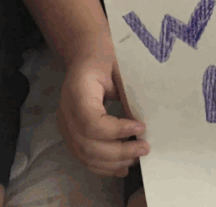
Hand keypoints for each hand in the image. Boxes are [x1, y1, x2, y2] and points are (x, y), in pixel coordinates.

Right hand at [57, 34, 148, 176]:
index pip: (92, 122)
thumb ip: (126, 94)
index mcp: (78, 89)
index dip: (117, 131)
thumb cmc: (105, 56)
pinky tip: (122, 167)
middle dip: (119, 152)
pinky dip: (103, 165)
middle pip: (88, 144)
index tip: (141, 127)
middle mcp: (66, 111)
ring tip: (137, 158)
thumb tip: (142, 123)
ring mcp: (65, 124)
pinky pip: (83, 156)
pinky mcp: (69, 133)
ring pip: (85, 155)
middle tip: (145, 148)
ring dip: (113, 162)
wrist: (85, 54)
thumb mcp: (118, 67)